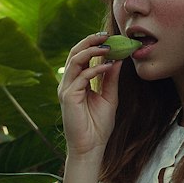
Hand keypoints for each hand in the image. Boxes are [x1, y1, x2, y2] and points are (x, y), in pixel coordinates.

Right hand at [58, 32, 122, 158]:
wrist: (91, 147)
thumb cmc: (98, 125)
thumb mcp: (109, 97)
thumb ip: (110, 78)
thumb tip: (117, 59)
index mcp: (76, 82)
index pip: (81, 56)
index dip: (93, 45)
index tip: (109, 37)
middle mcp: (68, 83)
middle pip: (74, 53)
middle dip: (90, 42)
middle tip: (106, 35)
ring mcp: (66, 89)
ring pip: (75, 60)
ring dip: (92, 51)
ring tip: (108, 46)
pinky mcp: (67, 96)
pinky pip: (81, 76)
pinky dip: (95, 69)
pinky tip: (109, 65)